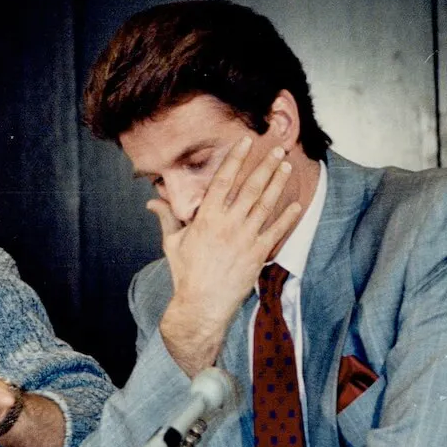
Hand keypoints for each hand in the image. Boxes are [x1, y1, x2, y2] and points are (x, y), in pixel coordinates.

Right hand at [152, 136, 301, 375]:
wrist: (201, 304)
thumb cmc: (185, 273)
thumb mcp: (172, 243)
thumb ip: (167, 218)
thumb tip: (151, 202)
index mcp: (206, 218)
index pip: (223, 180)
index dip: (235, 159)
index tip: (246, 142)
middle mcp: (228, 224)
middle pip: (250, 187)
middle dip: (265, 165)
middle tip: (277, 148)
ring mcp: (245, 238)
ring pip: (265, 203)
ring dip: (277, 182)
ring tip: (286, 165)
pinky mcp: (258, 254)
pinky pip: (276, 230)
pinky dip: (287, 216)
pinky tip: (296, 203)